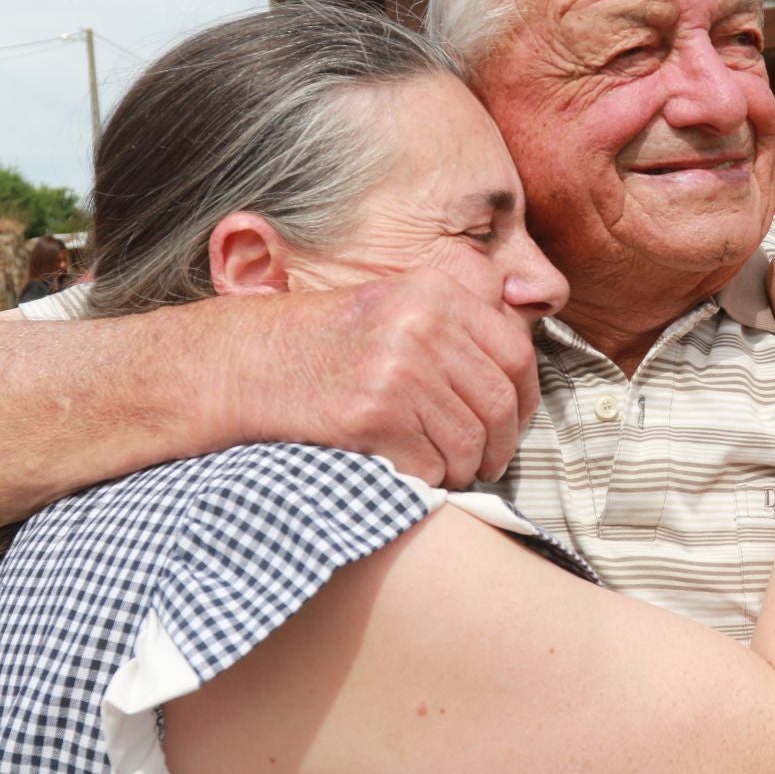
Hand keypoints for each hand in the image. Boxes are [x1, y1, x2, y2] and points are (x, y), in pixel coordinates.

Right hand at [227, 271, 542, 490]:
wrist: (248, 362)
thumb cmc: (326, 342)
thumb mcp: (394, 304)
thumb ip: (455, 323)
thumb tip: (520, 369)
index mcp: (434, 293)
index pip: (516, 353)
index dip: (526, 399)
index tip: (516, 423)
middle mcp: (421, 326)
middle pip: (499, 403)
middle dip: (501, 445)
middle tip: (489, 463)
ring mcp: (396, 371)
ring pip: (468, 443)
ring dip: (464, 469)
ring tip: (447, 471)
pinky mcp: (371, 417)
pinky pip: (430, 466)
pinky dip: (428, 480)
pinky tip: (411, 472)